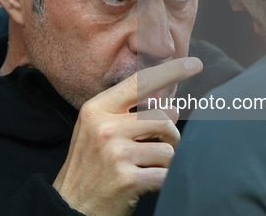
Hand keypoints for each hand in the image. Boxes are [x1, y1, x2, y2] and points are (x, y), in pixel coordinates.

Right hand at [52, 57, 202, 215]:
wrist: (70, 206)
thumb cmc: (90, 166)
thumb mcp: (101, 132)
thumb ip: (132, 115)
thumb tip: (173, 106)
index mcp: (97, 109)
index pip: (139, 82)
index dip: (170, 71)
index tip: (195, 63)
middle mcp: (105, 127)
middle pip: (162, 118)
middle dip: (171, 135)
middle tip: (161, 147)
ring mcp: (115, 153)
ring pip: (168, 149)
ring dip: (166, 162)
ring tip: (147, 168)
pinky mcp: (127, 179)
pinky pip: (165, 174)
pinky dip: (164, 180)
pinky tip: (148, 183)